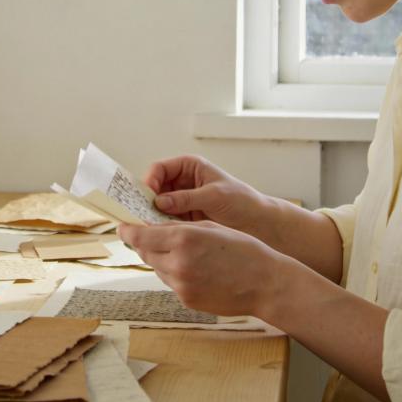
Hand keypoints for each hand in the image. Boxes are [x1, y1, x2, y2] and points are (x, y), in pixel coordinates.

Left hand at [118, 221, 287, 318]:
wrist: (265, 283)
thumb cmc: (243, 250)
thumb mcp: (210, 228)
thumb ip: (178, 228)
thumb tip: (152, 228)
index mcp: (183, 240)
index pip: (139, 236)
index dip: (127, 230)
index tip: (123, 226)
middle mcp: (177, 264)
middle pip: (145, 252)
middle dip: (145, 243)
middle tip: (149, 234)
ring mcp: (181, 286)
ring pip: (157, 268)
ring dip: (161, 258)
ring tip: (183, 252)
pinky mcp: (186, 300)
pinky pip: (171, 283)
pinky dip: (175, 273)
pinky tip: (195, 268)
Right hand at [145, 155, 276, 242]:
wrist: (259, 223)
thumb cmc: (242, 201)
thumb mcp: (214, 196)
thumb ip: (187, 198)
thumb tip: (160, 202)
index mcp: (189, 167)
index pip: (160, 169)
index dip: (150, 180)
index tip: (148, 196)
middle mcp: (182, 183)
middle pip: (154, 188)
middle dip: (148, 201)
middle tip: (142, 215)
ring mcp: (182, 201)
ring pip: (157, 206)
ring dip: (153, 215)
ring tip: (151, 227)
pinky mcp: (184, 218)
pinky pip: (166, 220)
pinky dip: (162, 226)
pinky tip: (161, 234)